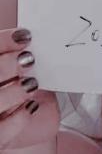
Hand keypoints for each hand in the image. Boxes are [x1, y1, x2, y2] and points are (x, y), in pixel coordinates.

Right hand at [0, 27, 59, 149]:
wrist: (25, 121)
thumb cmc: (21, 89)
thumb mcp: (21, 70)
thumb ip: (21, 56)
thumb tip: (34, 40)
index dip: (4, 40)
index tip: (25, 36)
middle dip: (8, 65)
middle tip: (28, 60)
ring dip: (14, 91)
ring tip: (32, 84)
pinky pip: (3, 129)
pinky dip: (20, 117)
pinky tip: (31, 106)